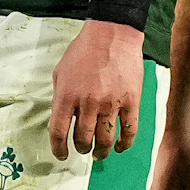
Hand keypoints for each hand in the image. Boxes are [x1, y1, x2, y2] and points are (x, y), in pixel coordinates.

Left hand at [49, 22, 144, 158]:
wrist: (111, 35)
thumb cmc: (83, 51)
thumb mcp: (60, 72)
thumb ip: (60, 97)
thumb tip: (61, 120)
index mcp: (66, 96)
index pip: (58, 132)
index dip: (58, 148)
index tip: (61, 154)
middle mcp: (88, 103)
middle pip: (83, 139)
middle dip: (82, 148)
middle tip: (84, 149)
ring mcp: (111, 104)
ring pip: (105, 139)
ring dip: (102, 151)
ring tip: (100, 153)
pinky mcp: (131, 102)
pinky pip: (130, 131)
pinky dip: (125, 144)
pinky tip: (121, 147)